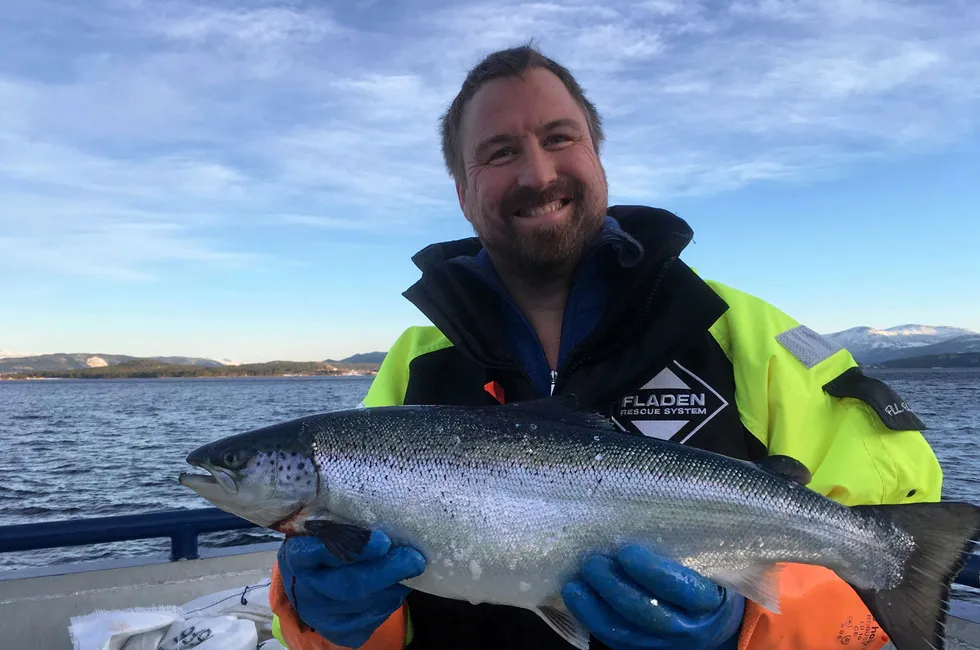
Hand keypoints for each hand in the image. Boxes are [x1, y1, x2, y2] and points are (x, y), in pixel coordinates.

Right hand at [277, 530, 425, 647]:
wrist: (312, 581)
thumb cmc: (325, 543)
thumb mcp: (326, 524)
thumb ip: (345, 517)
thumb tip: (384, 497)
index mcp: (297, 556)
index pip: (319, 552)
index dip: (354, 548)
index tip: (383, 541)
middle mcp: (305, 589)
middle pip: (348, 584)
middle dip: (386, 571)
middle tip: (414, 558)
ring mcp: (321, 614)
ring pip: (365, 604)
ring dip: (393, 585)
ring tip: (410, 565)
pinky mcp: (340, 631)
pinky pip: (372, 619)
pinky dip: (390, 601)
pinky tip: (397, 585)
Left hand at [561, 545, 744, 649]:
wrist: (712, 623)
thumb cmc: (707, 580)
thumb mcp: (711, 564)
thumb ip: (689, 546)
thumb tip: (656, 509)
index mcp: (709, 601)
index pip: (682, 589)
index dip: (652, 571)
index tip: (627, 552)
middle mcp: (688, 628)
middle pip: (648, 613)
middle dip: (615, 588)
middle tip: (593, 563)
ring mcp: (664, 644)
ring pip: (626, 632)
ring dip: (595, 607)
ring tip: (575, 584)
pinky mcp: (643, 649)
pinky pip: (615, 641)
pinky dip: (592, 620)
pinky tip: (577, 599)